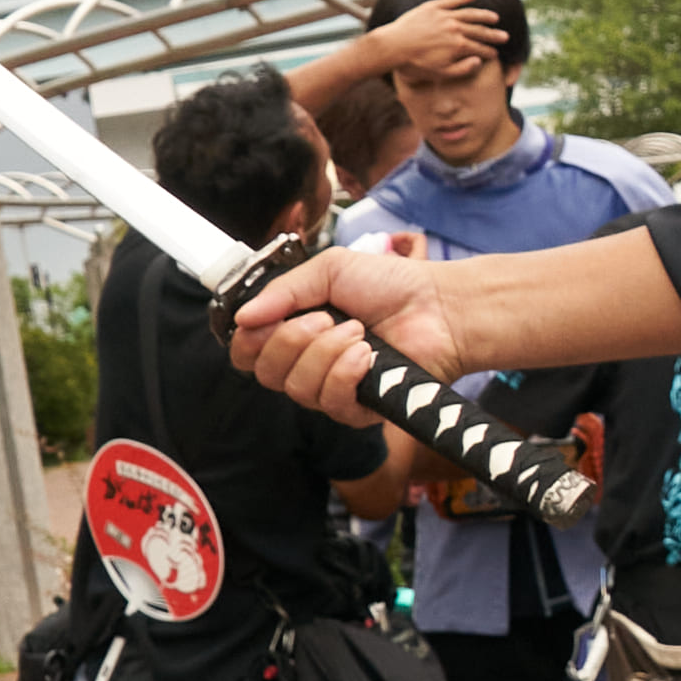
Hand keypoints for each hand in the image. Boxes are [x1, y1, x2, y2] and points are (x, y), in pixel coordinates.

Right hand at [228, 239, 477, 425]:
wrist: (439, 305)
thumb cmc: (390, 285)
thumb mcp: (329, 270)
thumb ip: (283, 291)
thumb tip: (241, 318)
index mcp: (295, 332)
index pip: (248, 353)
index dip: (250, 340)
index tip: (269, 318)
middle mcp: (308, 364)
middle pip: (266, 374)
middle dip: (290, 340)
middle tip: (325, 317)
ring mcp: (332, 389)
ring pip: (297, 388)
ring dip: (325, 353)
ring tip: (358, 331)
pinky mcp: (359, 410)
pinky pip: (330, 402)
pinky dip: (344, 374)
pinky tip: (366, 355)